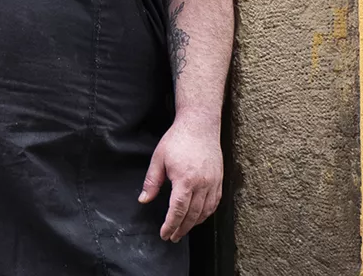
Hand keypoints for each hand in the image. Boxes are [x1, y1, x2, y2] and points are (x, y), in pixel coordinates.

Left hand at [139, 111, 222, 241]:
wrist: (199, 125)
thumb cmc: (177, 139)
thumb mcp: (158, 158)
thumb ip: (152, 181)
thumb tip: (143, 199)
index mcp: (184, 180)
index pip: (177, 210)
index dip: (170, 225)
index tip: (164, 234)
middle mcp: (201, 185)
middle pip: (191, 215)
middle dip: (181, 229)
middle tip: (172, 237)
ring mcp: (213, 184)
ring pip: (204, 213)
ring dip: (193, 224)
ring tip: (182, 230)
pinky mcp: (219, 182)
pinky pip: (214, 205)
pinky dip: (206, 214)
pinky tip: (198, 217)